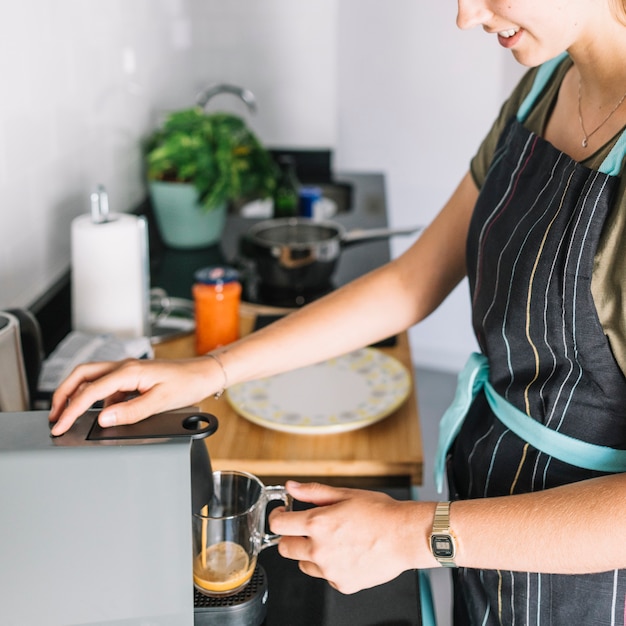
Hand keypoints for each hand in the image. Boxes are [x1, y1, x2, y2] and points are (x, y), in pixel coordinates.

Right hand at [48, 357, 218, 435]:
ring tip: (68, 415)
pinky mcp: (132, 378)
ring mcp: (127, 371)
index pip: (90, 391)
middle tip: (54, 416)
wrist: (204, 374)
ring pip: (92, 379)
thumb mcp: (160, 402)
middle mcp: (124, 367)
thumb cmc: (187, 383)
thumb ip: (130, 411)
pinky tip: (97, 413)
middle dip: (63, 394)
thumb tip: (103, 419)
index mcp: (129, 371)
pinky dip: (96, 398)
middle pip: (82, 375)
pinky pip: (107, 386)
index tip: (60, 425)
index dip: (71, 410)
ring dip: (77, 394)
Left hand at [269, 481, 433, 593]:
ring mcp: (330, 570)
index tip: (281, 514)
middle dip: (290, 536)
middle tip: (303, 529)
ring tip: (330, 541)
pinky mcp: (342, 584)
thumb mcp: (345, 494)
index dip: (276, 516)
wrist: (406, 536)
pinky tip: (346, 554)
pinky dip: (330, 566)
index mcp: (318, 524)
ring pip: (303, 564)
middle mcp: (320, 549)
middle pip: (285, 548)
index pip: (278, 525)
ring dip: (309, 553)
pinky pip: (326, 576)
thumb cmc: (380, 513)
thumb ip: (313, 492)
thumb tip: (292, 487)